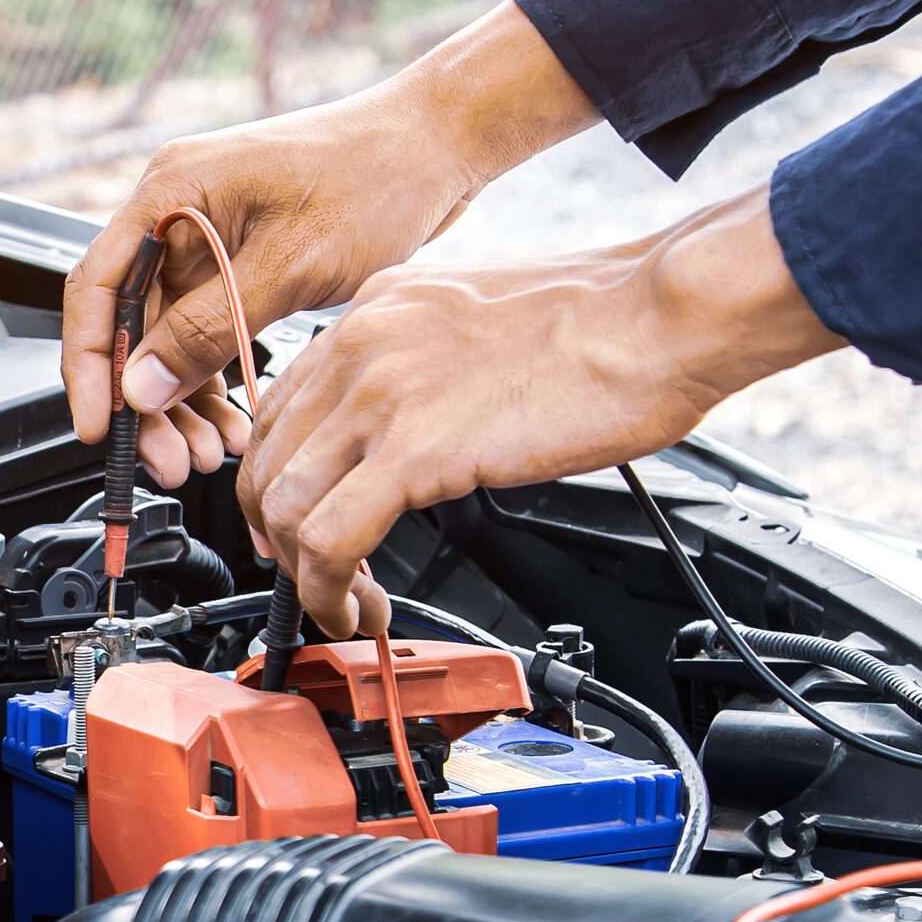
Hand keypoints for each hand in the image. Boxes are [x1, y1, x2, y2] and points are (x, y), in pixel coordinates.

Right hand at [62, 1, 600, 484]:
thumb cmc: (376, 176)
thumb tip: (142, 384)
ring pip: (168, 336)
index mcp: (172, 191)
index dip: (88, 363)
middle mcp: (178, 211)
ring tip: (211, 454)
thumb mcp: (292, 263)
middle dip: (146, 399)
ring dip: (183, 399)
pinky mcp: (241, 260)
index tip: (97, 426)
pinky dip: (216, 377)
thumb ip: (211, 327)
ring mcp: (209, 236)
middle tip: (172, 460)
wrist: (438, 144)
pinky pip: (207, 331)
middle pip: (131, 322)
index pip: (98, 286)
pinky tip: (236, 420)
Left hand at [238, 185, 844, 636]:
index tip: (297, 526)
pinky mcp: (417, 449)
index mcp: (375, 310)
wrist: (657, 315)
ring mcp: (381, 394)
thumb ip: (428, 365)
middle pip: (264, 460)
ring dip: (300, 575)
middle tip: (312, 580)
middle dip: (275, 539)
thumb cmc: (602, 320)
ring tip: (343, 608)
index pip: (280, 406)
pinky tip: (358, 612)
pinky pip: (329, 539)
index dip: (278, 482)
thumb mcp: (478, 321)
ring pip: (281, 505)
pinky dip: (328, 592)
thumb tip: (416, 424)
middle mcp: (361, 343)